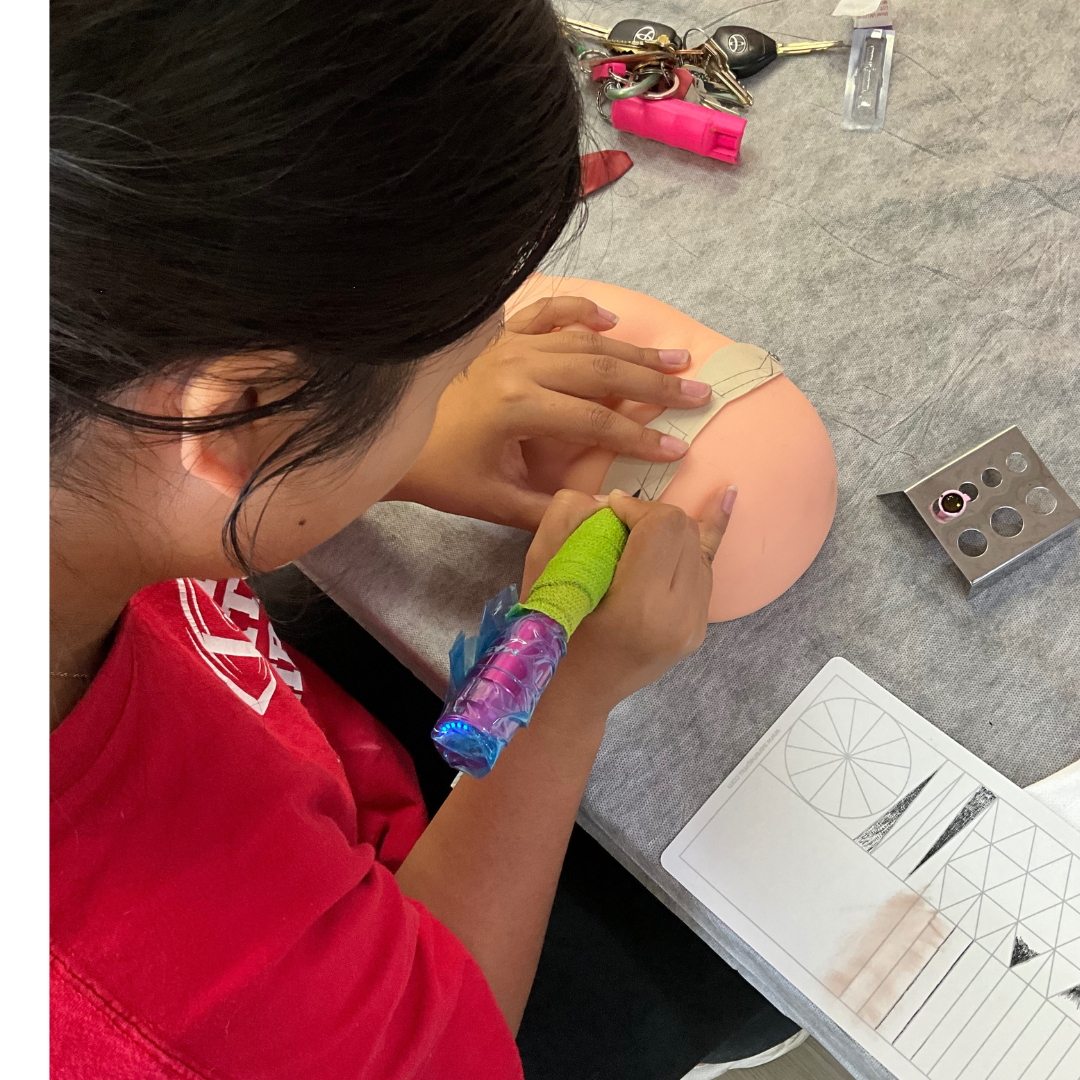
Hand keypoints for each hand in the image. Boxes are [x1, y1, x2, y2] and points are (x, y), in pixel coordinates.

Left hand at [386, 296, 711, 529]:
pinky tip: (607, 318)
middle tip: (698, 391)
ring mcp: (506, 344)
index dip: (641, 436)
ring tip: (673, 358)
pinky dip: (577, 311)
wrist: (382, 435)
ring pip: (582, 340)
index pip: (597, 422)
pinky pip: (543, 313)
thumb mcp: (492, 500)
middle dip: (654, 385)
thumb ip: (548, 508)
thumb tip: (599, 509)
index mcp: (518, 407)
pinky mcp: (495, 335)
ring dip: (630, 349)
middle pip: (601, 372)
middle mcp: (518, 366)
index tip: (678, 448)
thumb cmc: (436, 472)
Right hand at [522, 486, 736, 716]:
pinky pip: (705, 570)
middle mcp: (676, 618)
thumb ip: (568, 516)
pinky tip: (726, 498)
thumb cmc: (548, 631)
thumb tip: (612, 500)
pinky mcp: (698, 629)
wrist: (573, 692)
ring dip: (669, 532)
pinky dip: (704, 537)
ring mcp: (693, 627)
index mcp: (638, 607)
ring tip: (639, 536)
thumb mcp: (541, 568)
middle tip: (620, 525)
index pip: (662, 527)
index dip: (636, 506)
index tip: (609, 512)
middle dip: (652, 516)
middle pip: (684, 532)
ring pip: (698, 547)